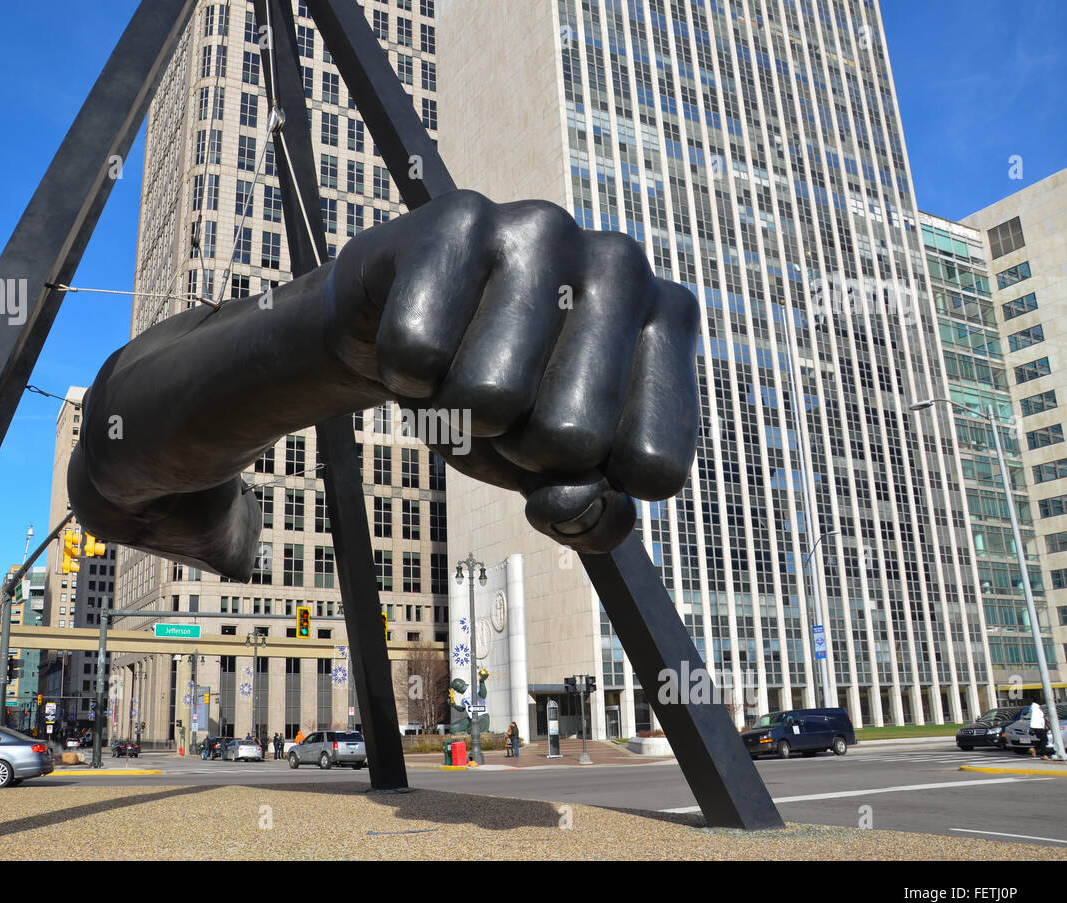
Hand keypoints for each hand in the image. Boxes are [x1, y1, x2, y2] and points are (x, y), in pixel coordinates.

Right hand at [324, 190, 699, 551]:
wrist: (400, 316)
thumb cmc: (495, 394)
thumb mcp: (547, 470)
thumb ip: (584, 516)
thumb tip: (575, 506)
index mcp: (670, 322)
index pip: (654, 468)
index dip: (587, 484)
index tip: (564, 446)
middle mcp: (624, 264)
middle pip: (571, 438)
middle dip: (515, 448)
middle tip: (501, 404)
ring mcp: (544, 230)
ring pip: (489, 399)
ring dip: (454, 415)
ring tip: (457, 371)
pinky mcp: (461, 218)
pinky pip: (418, 355)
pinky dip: (403, 377)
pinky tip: (418, 342)